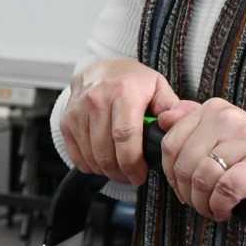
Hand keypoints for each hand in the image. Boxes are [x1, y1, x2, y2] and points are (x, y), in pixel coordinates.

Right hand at [61, 58, 180, 183]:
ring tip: (120, 169)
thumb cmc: (132, 82)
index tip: (140, 175)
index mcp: (123, 91)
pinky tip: (104, 161)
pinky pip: (77, 156)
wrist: (99, 69)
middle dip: (121, 173)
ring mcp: (78, 111)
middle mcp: (97, 99)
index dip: (133, 163)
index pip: (125, 135)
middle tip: (133, 176)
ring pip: (91, 157)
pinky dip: (91, 166)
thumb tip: (179, 122)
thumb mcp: (157, 87)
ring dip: (107, 171)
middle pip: (106, 152)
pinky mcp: (66, 122)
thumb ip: (173, 107)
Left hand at [156, 97, 245, 222]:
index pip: (170, 142)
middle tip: (202, 203)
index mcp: (215, 110)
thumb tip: (163, 118)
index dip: (171, 173)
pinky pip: (227, 188)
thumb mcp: (220, 140)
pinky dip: (221, 205)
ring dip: (204, 203)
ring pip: (204, 176)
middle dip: (188, 192)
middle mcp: (231, 118)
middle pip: (184, 163)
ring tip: (215, 207)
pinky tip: (228, 209)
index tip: (185, 186)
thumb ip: (189, 126)